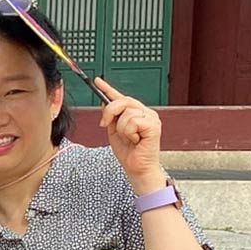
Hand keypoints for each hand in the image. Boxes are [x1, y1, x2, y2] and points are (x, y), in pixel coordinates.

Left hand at [95, 78, 164, 193]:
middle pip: (123, 101)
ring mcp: (151, 118)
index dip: (108, 89)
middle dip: (110, 112)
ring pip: (126, 113)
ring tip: (129, 138)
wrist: (137, 168)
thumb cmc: (128, 152)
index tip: (97, 81)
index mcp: (137, 113)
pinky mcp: (154, 126)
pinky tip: (136, 140)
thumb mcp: (114, 131)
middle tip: (105, 125)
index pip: (122, 97)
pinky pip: (133, 122)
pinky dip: (129, 133)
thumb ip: (111, 117)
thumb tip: (104, 103)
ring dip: (121, 129)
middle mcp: (146, 112)